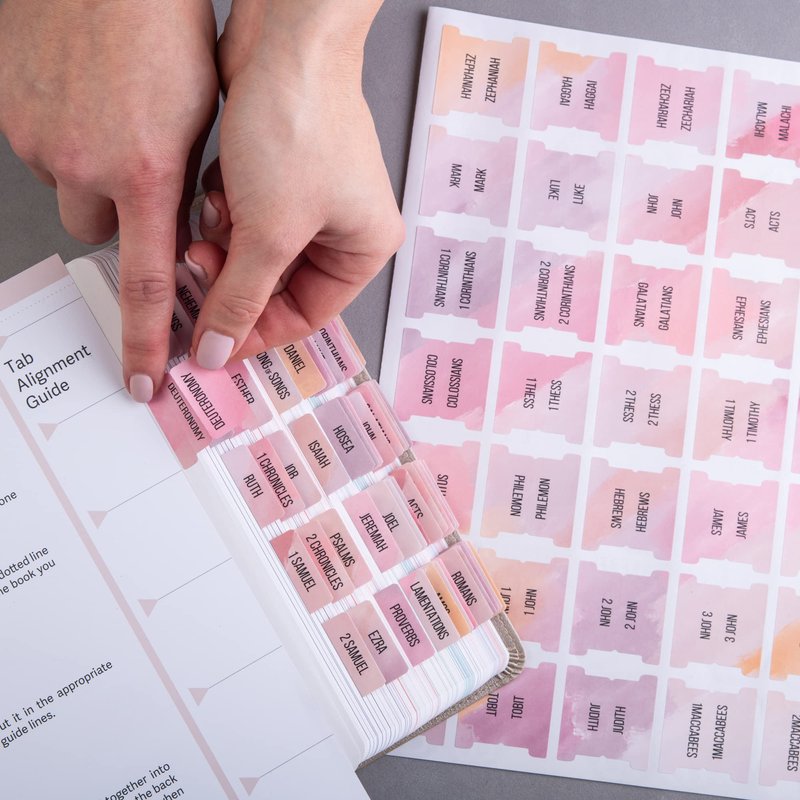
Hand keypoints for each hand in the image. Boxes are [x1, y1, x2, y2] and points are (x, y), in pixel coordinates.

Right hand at [0, 0, 218, 401]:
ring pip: (69, 188)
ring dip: (89, 171)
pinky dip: (62, 136)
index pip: (148, 286)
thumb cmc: (165, 24)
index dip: (144, 340)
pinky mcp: (8, 114)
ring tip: (109, 116)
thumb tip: (175, 227)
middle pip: (100, 234)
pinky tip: (81, 96)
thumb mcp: (202, 115)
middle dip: (120, 216)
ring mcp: (39, 138)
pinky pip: (40, 150)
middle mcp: (85, 164)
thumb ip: (182, 181)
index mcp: (147, 170)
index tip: (144, 380)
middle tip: (136, 168)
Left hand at [185, 0, 402, 369]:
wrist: (284, 39)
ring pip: (252, 253)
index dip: (255, 334)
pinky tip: (218, 191)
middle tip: (198, 275)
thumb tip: (218, 350)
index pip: (306, 316)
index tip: (211, 345)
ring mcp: (308, 200)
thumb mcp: (269, 232)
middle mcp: (341, 228)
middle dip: (232, 282)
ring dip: (223, 244)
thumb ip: (240, 299)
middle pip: (276, 286)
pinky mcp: (276, 174)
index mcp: (363, 249)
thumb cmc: (302, 123)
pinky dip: (222, 212)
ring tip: (209, 222)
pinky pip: (242, 217)